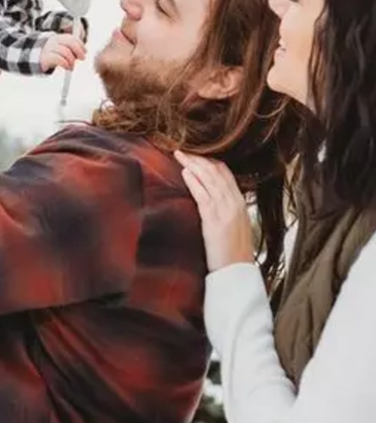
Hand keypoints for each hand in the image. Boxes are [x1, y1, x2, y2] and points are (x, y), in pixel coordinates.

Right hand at [40, 33, 86, 71]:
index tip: (85, 52)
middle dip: (78, 51)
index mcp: (59, 38)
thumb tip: (82, 53)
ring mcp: (49, 49)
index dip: (80, 45)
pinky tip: (67, 67)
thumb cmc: (52, 55)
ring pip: (65, 51)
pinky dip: (65, 63)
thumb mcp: (62, 50)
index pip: (72, 38)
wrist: (36, 59)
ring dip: (72, 60)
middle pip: (70, 43)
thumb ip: (71, 49)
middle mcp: (54, 41)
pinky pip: (58, 59)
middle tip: (82, 58)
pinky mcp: (45, 58)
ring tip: (72, 66)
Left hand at [174, 150, 254, 271]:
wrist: (236, 272)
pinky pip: (204, 195)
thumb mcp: (235, 226)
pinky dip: (194, 182)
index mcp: (241, 203)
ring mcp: (226, 210)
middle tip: (183, 150)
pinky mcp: (214, 220)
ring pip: (210, 180)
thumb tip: (212, 200)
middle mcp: (235, 203)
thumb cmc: (232, 252)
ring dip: (194, 165)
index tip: (196, 155)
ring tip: (180, 156)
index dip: (210, 162)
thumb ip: (226, 210)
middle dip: (199, 159)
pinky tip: (185, 173)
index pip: (226, 174)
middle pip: (217, 173)